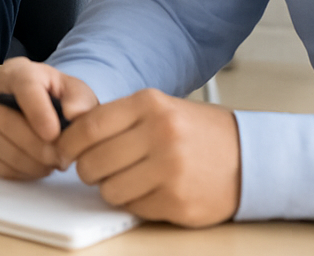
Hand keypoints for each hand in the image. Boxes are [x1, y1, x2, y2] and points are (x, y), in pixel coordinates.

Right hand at [0, 57, 98, 178]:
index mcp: (18, 73)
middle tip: (62, 158)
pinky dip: (18, 171)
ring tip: (53, 162)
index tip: (54, 134)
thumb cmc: (59, 98)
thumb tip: (73, 114)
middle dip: (37, 146)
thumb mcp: (76, 92)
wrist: (44, 108)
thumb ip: (80, 100)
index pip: (24, 88)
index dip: (38, 112)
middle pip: (5, 121)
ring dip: (30, 162)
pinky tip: (37, 166)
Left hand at [56, 87, 240, 226]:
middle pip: (93, 162)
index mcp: (150, 105)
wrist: (250, 157)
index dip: (68, 144)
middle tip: (94, 170)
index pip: (88, 127)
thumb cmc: (196, 133)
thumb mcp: (159, 109)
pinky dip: (134, 202)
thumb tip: (70, 137)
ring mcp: (170, 170)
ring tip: (127, 179)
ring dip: (110, 188)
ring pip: (110, 190)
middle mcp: (160, 134)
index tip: (63, 152)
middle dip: (86, 170)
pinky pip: (134, 207)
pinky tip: (150, 190)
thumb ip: (118, 118)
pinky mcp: (178, 201)